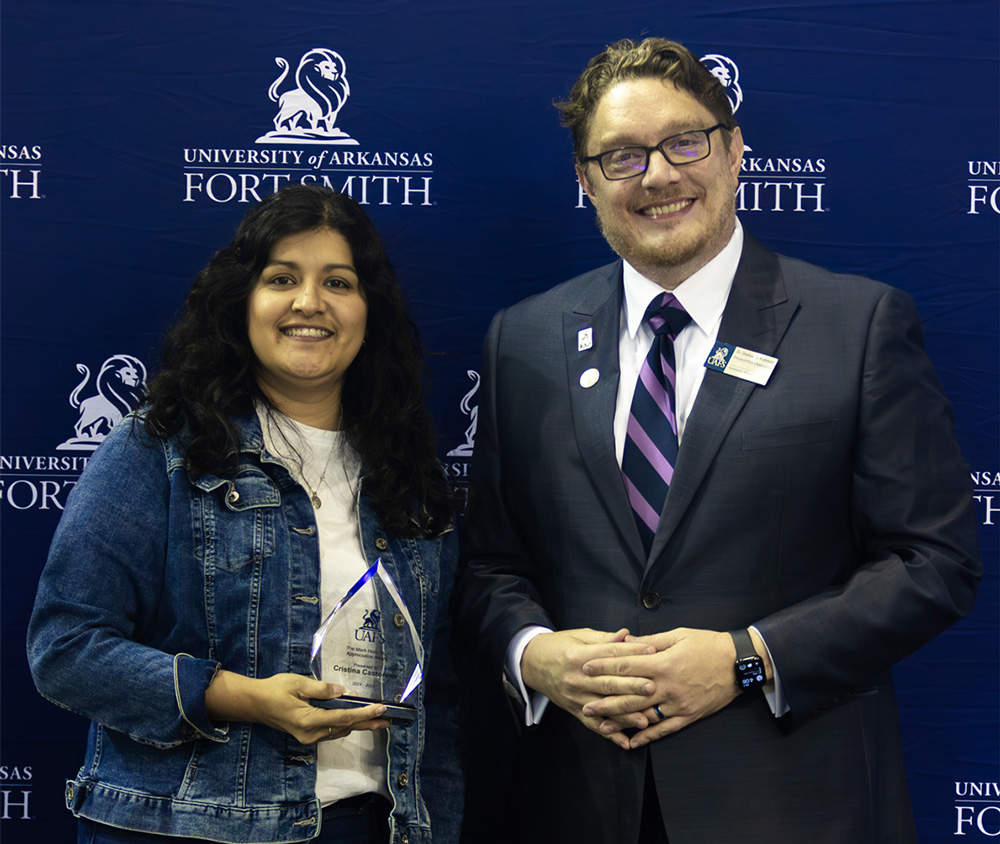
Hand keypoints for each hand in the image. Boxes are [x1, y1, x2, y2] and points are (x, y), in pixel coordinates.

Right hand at [205, 670, 389, 744]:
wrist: (255, 704)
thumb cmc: (275, 689)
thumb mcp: (297, 683)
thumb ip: (320, 689)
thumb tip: (343, 691)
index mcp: (308, 720)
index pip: (343, 717)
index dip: (364, 713)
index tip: (380, 709)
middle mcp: (311, 734)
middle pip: (345, 728)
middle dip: (368, 723)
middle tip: (389, 720)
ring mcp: (309, 738)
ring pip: (339, 731)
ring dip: (358, 724)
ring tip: (377, 718)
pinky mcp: (307, 736)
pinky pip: (332, 731)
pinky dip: (346, 724)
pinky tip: (356, 717)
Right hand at [520, 628, 656, 748]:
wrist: (531, 663)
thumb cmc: (558, 646)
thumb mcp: (579, 636)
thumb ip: (604, 638)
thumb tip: (626, 635)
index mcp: (579, 656)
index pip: (610, 654)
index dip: (631, 652)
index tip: (652, 651)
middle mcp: (577, 678)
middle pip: (608, 683)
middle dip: (632, 686)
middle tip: (653, 687)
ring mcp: (575, 696)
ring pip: (603, 707)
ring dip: (625, 715)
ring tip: (645, 720)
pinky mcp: (574, 710)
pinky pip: (593, 724)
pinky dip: (610, 734)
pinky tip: (625, 741)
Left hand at [580, 628, 741, 746]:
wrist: (739, 663)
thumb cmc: (708, 644)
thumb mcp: (678, 635)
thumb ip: (650, 642)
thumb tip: (627, 642)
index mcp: (663, 664)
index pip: (626, 666)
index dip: (604, 667)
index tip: (585, 668)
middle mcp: (667, 687)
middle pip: (630, 695)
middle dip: (605, 701)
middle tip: (585, 705)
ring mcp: (678, 704)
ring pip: (644, 715)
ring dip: (622, 722)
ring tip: (601, 726)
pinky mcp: (689, 715)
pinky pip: (665, 729)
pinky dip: (648, 736)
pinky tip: (632, 741)